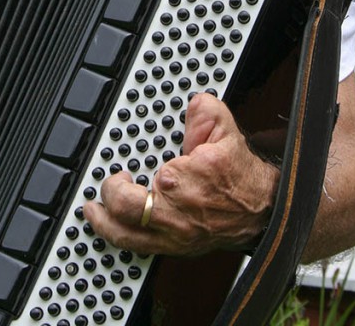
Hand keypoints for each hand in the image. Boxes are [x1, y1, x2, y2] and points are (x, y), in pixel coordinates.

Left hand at [83, 92, 278, 256]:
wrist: (262, 209)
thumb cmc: (241, 175)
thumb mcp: (226, 130)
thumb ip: (204, 111)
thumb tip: (191, 103)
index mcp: (183, 182)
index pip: (138, 183)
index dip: (120, 179)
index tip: (120, 169)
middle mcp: (177, 214)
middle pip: (126, 214)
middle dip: (109, 198)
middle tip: (107, 184)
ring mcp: (176, 236)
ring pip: (129, 239)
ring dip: (105, 225)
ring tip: (92, 212)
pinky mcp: (179, 248)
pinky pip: (141, 250)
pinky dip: (121, 240)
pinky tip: (112, 229)